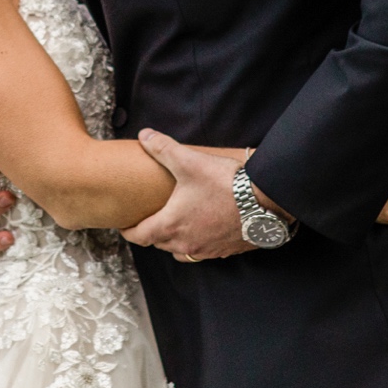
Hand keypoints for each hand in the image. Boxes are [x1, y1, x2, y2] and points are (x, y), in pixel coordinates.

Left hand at [121, 131, 285, 260]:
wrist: (264, 202)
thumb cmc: (223, 184)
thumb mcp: (189, 162)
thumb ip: (163, 148)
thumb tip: (144, 135)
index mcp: (171, 225)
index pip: (140, 236)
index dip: (129, 231)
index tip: (124, 226)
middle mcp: (186, 243)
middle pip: (159, 244)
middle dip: (152, 233)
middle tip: (149, 220)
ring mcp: (207, 250)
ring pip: (181, 252)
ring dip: (174, 242)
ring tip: (175, 226)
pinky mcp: (226, 251)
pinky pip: (204, 252)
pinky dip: (198, 243)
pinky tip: (204, 229)